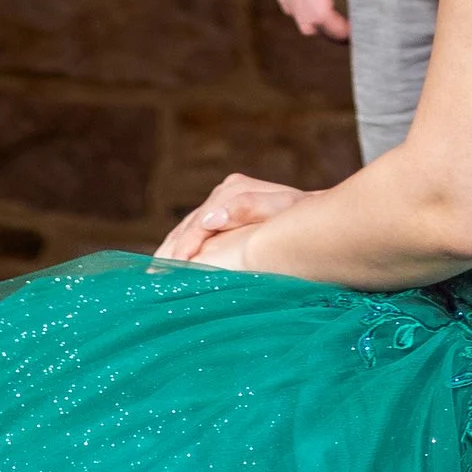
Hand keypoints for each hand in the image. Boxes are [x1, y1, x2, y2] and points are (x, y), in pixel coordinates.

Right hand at [155, 174, 307, 265]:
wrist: (318, 213)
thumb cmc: (304, 216)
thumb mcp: (283, 209)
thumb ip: (248, 208)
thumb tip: (211, 217)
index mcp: (232, 190)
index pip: (199, 223)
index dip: (184, 247)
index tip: (175, 270)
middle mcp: (222, 193)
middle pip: (187, 226)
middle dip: (170, 253)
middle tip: (153, 280)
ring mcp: (219, 201)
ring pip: (186, 229)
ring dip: (170, 253)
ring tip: (154, 278)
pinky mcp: (220, 213)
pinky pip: (193, 233)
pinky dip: (179, 250)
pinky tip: (170, 268)